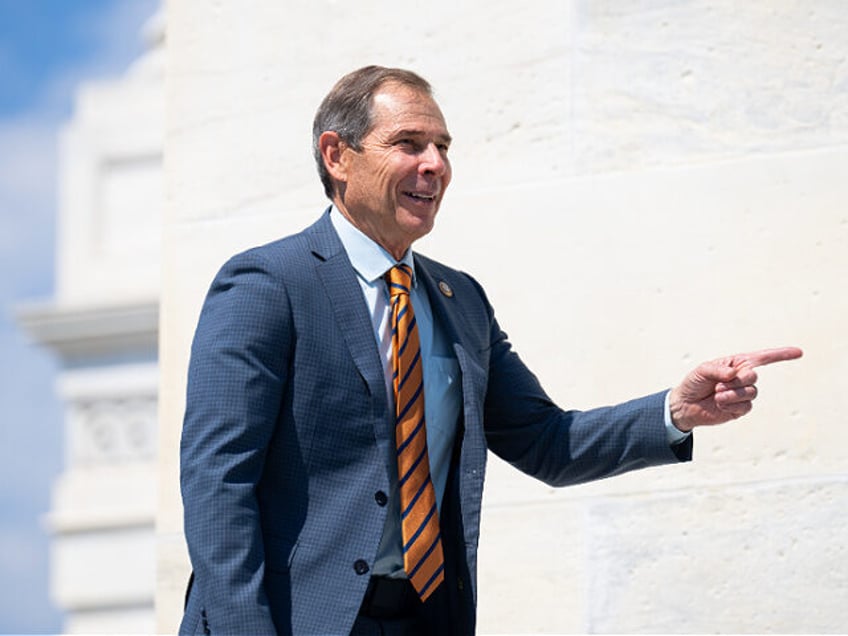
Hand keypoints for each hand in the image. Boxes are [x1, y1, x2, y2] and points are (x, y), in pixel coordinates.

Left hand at [669, 347, 802, 431]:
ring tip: (716, 395)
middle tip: (718, 385)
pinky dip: (730, 404)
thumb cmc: (693, 383)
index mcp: (736, 364)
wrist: (686, 405)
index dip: (780, 355)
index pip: (762, 358)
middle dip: (737, 380)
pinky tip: (719, 404)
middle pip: (753, 376)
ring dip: (730, 394)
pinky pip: (745, 406)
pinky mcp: (740, 408)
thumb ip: (717, 370)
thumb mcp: (702, 370)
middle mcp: (742, 377)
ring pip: (750, 392)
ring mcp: (743, 393)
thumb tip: (734, 375)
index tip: (798, 352)